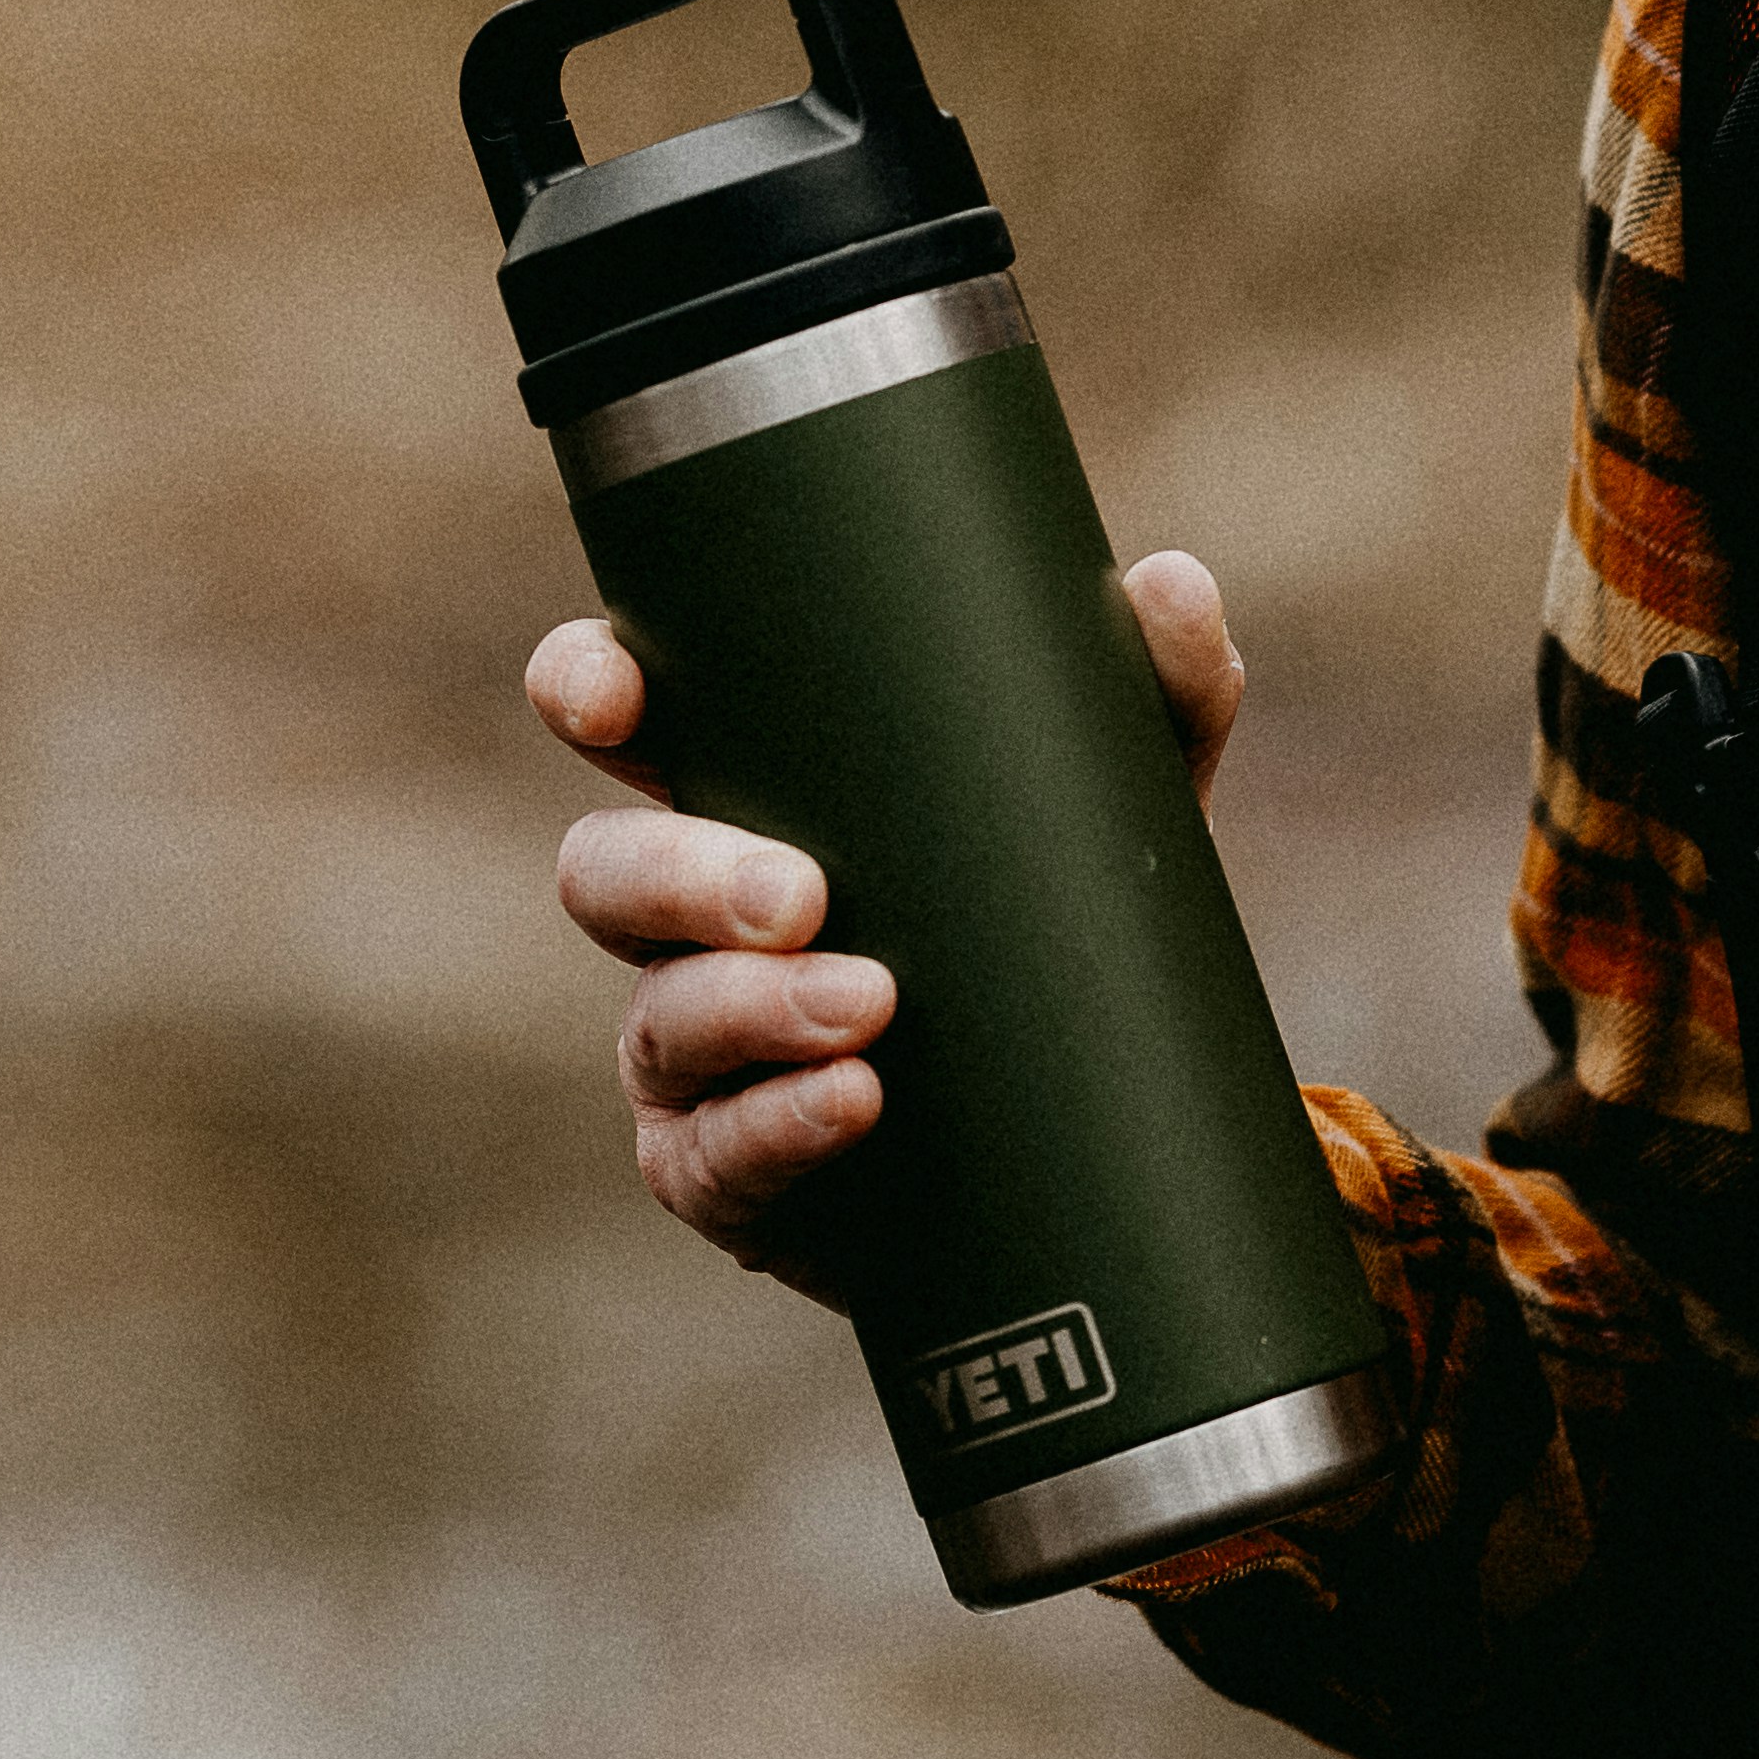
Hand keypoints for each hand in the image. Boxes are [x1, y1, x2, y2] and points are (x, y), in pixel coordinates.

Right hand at [532, 554, 1244, 1299]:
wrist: (1086, 1143)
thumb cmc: (1054, 924)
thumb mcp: (1116, 805)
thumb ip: (1152, 688)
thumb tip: (1174, 585)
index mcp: (744, 793)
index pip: (616, 718)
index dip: (584, 692)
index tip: (610, 698)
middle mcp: (685, 921)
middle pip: (606, 872)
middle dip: (683, 877)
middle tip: (801, 895)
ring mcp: (693, 1054)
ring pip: (659, 1019)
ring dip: (748, 1009)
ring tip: (871, 1006)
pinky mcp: (724, 1173)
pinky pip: (711, 1157)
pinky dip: (776, 1126)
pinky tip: (853, 1100)